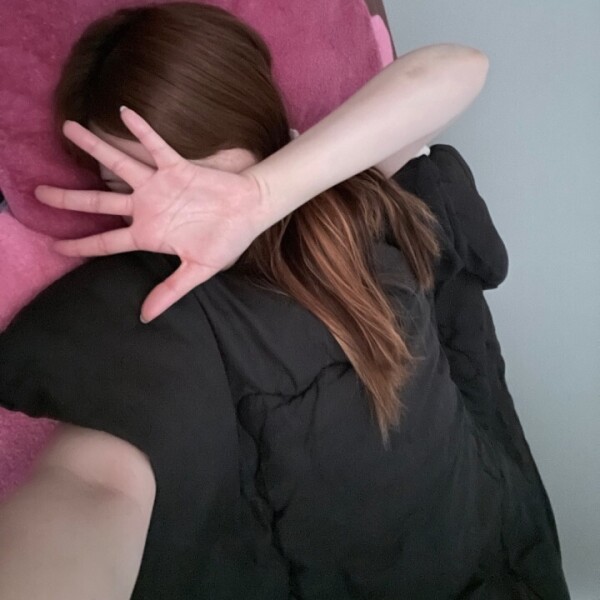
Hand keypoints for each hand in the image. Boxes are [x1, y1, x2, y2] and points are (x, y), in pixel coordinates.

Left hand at [35, 108, 271, 322]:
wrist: (250, 212)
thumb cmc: (227, 240)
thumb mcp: (199, 271)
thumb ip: (170, 291)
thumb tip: (146, 318)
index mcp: (149, 234)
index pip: (105, 243)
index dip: (79, 245)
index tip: (53, 245)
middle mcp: (147, 208)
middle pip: (98, 203)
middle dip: (68, 199)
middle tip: (37, 193)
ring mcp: (159, 187)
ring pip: (118, 166)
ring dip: (94, 147)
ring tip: (66, 127)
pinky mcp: (177, 168)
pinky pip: (155, 145)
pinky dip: (142, 130)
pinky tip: (123, 111)